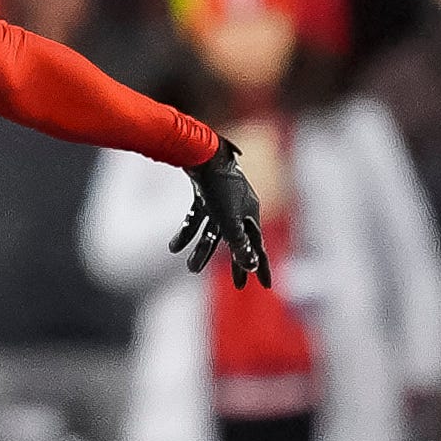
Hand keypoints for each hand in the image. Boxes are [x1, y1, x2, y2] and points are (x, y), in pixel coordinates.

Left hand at [172, 137, 268, 288]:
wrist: (201, 153)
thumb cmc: (219, 186)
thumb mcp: (229, 219)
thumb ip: (238, 243)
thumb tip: (251, 265)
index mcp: (251, 214)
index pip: (259, 246)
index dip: (262, 266)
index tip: (267, 286)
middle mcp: (240, 208)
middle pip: (239, 242)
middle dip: (236, 264)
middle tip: (240, 287)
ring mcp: (221, 201)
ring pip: (214, 232)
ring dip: (202, 251)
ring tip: (191, 269)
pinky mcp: (204, 195)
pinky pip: (197, 219)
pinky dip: (187, 232)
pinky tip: (174, 247)